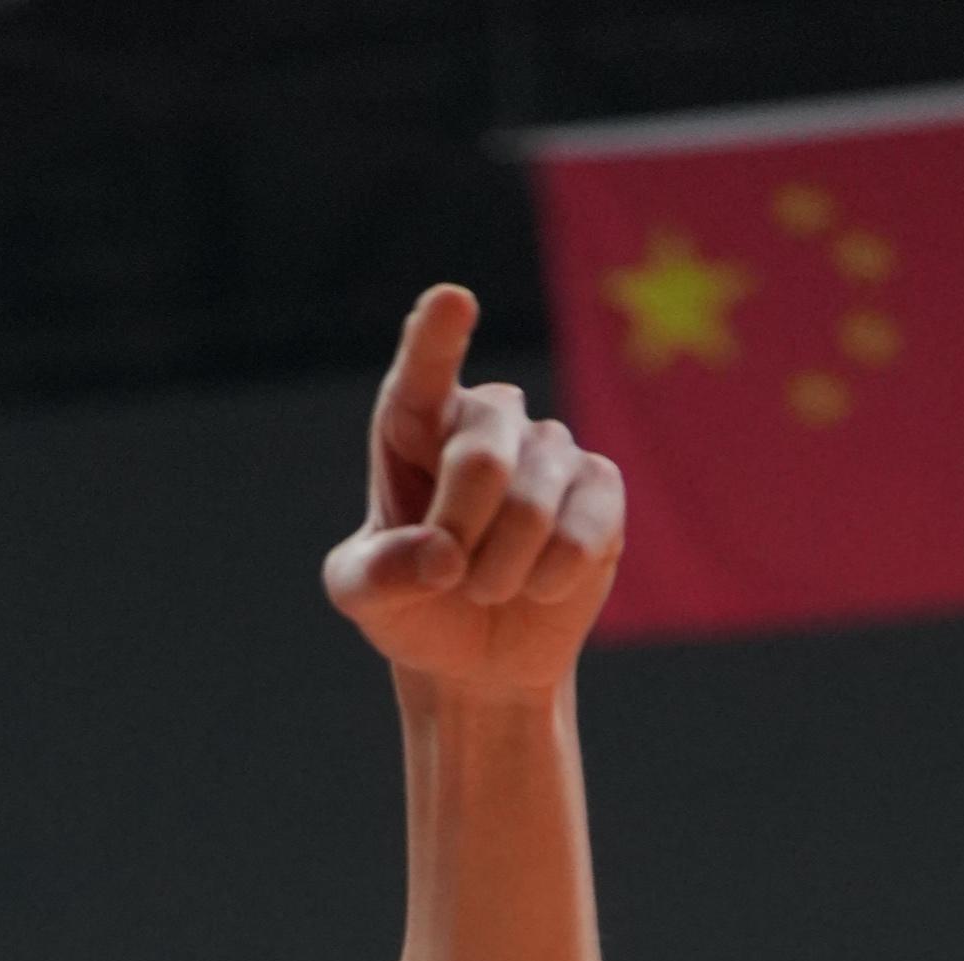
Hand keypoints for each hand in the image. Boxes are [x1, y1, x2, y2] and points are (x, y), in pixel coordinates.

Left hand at [323, 287, 623, 695]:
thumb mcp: (362, 598)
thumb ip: (378, 575)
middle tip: (449, 577)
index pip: (426, 368)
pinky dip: (550, 580)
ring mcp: (551, 446)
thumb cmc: (412, 604)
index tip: (453, 301)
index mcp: (418, 419)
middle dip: (459, 536)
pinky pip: (581, 535)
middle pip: (482, 461)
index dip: (438, 337)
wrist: (476, 656)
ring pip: (532, 508)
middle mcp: (490, 416)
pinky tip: (539, 585)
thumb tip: (439, 556)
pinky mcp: (601, 487)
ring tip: (488, 587)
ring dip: (499, 573)